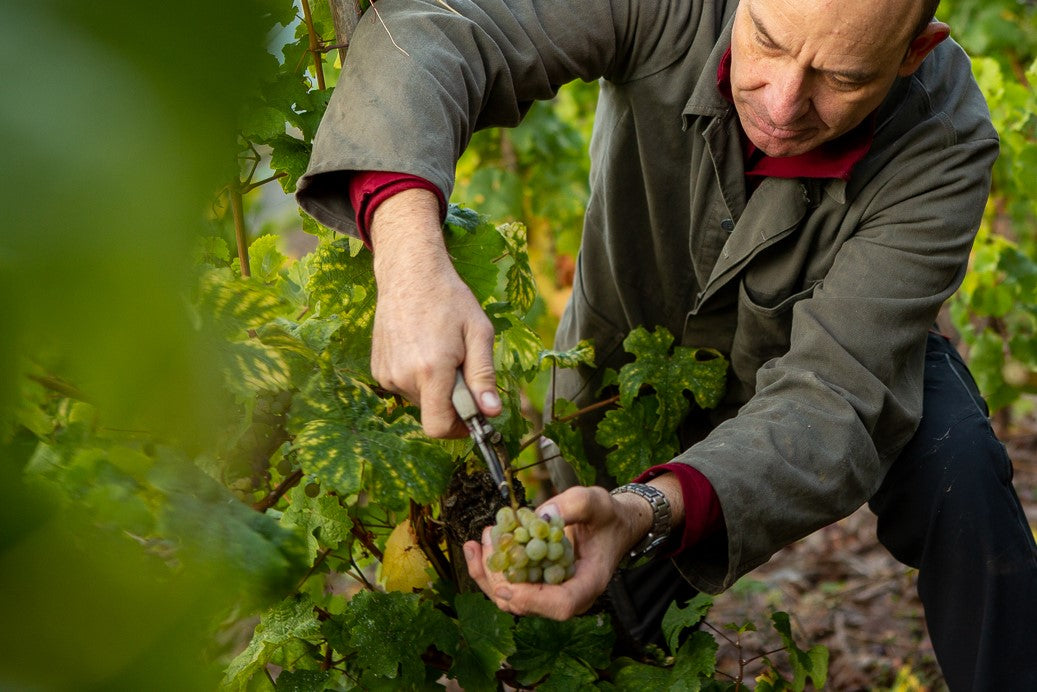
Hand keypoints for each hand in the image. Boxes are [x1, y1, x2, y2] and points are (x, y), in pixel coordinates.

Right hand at [369, 189, 500, 436]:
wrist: (409, 273)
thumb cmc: (450, 300)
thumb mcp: (479, 334)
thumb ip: (484, 377)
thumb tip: (491, 413)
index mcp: (431, 370)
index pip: (440, 427)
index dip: (460, 429)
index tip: (474, 416)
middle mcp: (403, 376)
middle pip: (433, 413)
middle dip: (452, 399)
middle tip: (460, 364)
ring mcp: (386, 373)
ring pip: (419, 400)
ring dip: (435, 387)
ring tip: (440, 351)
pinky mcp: (378, 368)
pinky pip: (405, 387)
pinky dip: (418, 377)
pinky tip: (423, 348)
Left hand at [463, 486, 653, 619]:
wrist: (609, 525)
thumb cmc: (607, 517)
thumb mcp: (597, 503)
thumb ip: (575, 505)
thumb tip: (543, 515)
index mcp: (589, 583)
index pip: (561, 604)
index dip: (532, 600)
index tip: (506, 587)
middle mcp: (567, 596)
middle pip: (526, 605)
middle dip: (498, 576)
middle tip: (487, 539)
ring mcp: (549, 593)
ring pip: (510, 599)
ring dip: (489, 571)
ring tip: (482, 538)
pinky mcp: (536, 584)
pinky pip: (509, 586)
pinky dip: (490, 568)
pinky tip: (477, 546)